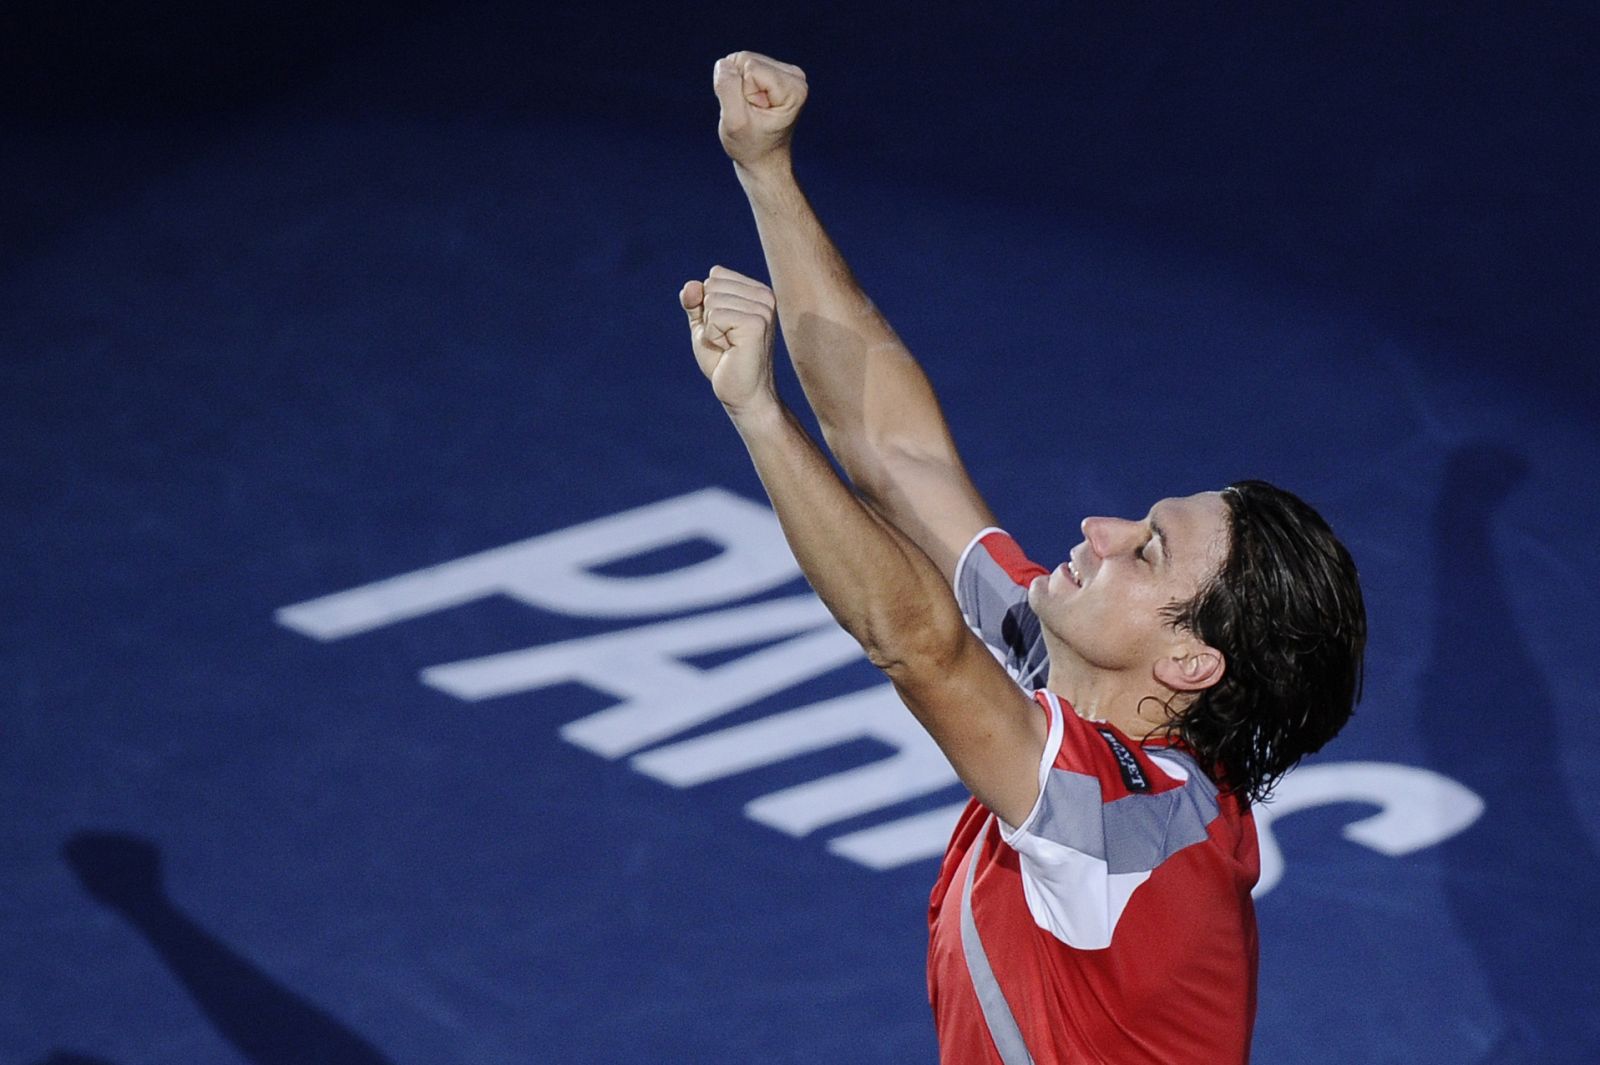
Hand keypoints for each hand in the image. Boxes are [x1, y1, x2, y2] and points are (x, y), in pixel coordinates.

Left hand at [680, 266, 778, 413]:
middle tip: (727, 341)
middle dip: (709, 317)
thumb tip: (690, 285)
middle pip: (711, 285)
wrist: (742, 395)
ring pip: (711, 300)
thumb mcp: (704, 325)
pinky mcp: (756, 324)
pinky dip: (714, 337)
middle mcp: (765, 295)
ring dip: (712, 329)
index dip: (708, 305)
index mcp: (757, 291)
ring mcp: (763, 309)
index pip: (715, 275)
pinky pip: (715, 316)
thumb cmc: (725, 361)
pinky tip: (730, 350)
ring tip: (730, 346)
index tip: (724, 328)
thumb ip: (694, 302)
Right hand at [713, 51, 807, 169]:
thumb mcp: (734, 121)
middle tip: (749, 112)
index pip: (750, 68)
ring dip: (738, 86)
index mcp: (793, 88)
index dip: (741, 91)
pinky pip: (744, 64)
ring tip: (750, 109)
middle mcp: (795, 76)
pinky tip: (750, 103)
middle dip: (739, 86)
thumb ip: (728, 89)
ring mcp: (787, 72)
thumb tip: (723, 64)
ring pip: (743, 61)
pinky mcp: (775, 71)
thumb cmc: (750, 145)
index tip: (751, 113)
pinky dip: (740, 84)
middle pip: (747, 60)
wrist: (762, 158)